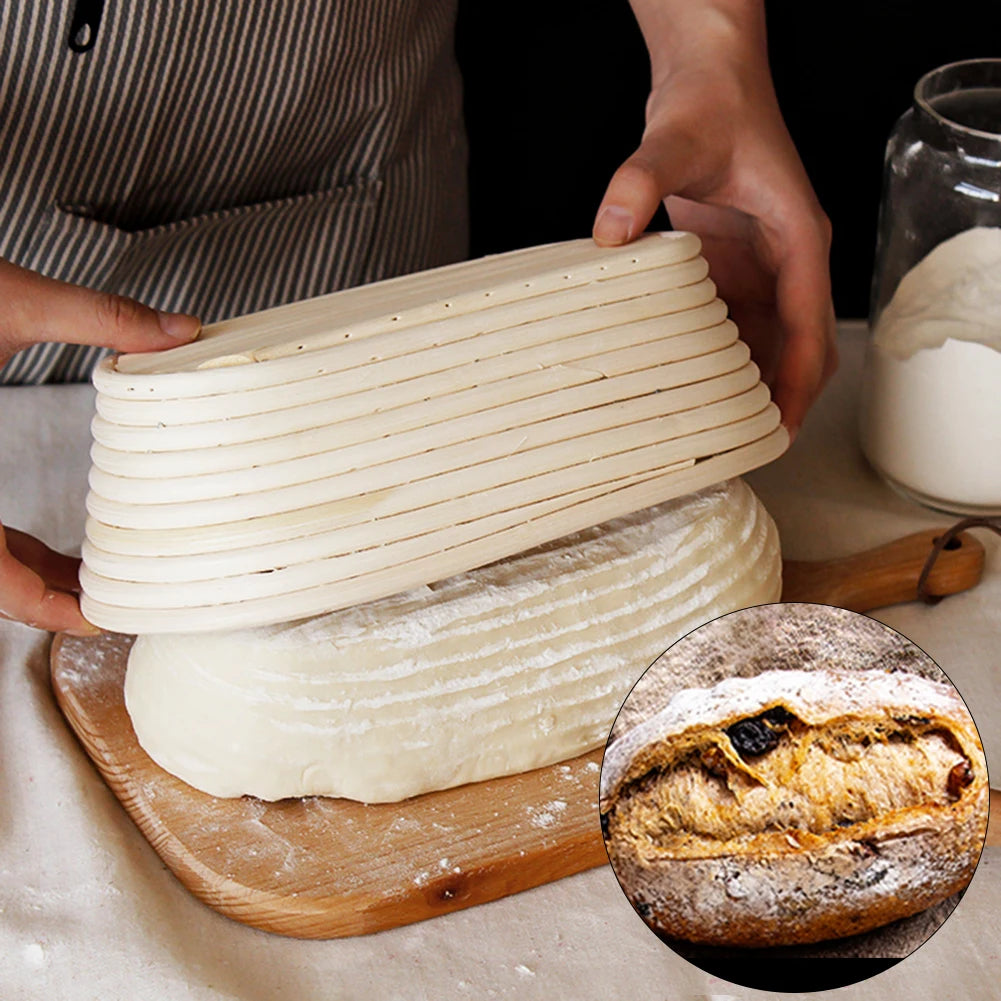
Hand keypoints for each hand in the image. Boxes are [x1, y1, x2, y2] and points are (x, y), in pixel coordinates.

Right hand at [0, 258, 199, 631]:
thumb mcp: (10, 298)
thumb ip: (98, 316)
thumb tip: (179, 331)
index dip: (44, 607)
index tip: (98, 617)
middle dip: (48, 600)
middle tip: (112, 605)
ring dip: (34, 578)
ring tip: (98, 581)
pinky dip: (14, 550)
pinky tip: (57, 548)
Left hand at [593, 0, 835, 437]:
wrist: (711, 81)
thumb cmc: (712, 106)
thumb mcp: (674, 140)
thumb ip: (640, 181)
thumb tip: (609, 231)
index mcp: (798, 236)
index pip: (809, 323)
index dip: (798, 381)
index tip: (782, 427)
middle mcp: (789, 258)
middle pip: (801, 345)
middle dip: (783, 396)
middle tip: (748, 446)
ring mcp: (764, 266)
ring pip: (770, 342)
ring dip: (753, 384)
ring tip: (721, 431)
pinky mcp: (736, 266)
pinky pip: (737, 325)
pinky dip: (724, 358)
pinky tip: (694, 385)